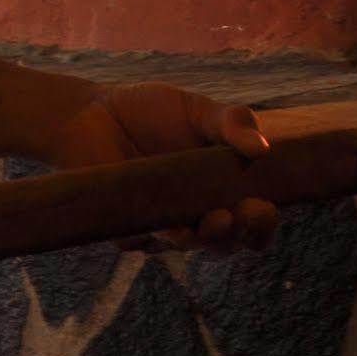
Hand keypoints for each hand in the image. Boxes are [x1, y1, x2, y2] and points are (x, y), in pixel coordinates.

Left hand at [47, 82, 278, 253]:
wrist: (92, 113)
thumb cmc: (151, 112)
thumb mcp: (198, 109)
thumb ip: (232, 123)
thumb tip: (264, 148)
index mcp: (223, 188)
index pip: (255, 220)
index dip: (263, 222)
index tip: (263, 206)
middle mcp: (198, 214)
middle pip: (229, 244)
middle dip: (240, 234)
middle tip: (239, 215)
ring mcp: (164, 226)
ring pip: (191, 246)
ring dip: (203, 237)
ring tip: (211, 219)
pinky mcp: (128, 230)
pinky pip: (145, 240)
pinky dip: (155, 229)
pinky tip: (157, 215)